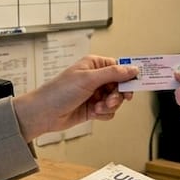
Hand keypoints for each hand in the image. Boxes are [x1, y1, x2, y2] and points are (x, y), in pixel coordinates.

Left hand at [11, 55, 137, 140]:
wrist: (44, 114)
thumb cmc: (59, 92)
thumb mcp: (88, 79)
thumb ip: (113, 74)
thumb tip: (132, 69)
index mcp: (94, 65)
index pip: (119, 67)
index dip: (128, 76)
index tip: (136, 84)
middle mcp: (95, 78)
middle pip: (120, 85)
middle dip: (117, 95)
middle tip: (110, 100)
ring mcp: (94, 94)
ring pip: (116, 100)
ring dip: (109, 106)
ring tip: (97, 107)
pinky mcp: (93, 108)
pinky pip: (109, 111)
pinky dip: (103, 114)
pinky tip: (93, 113)